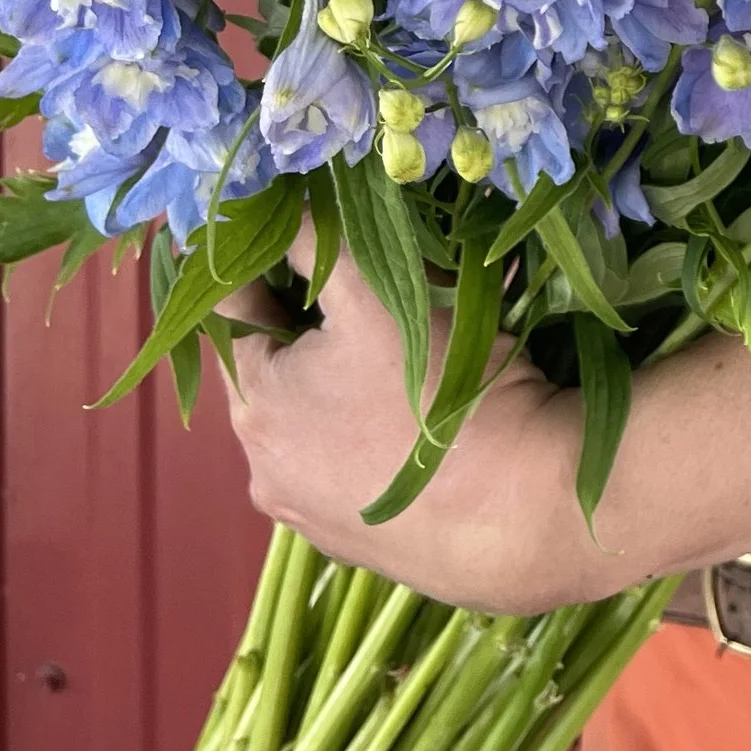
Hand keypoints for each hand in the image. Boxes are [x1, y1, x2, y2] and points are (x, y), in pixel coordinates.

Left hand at [222, 244, 591, 611]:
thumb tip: (282, 208)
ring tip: (409, 355)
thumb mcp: (379, 294)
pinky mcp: (355, 541)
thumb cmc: (441, 393)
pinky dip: (367, 435)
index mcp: (255, 401)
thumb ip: (317, 244)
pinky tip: (419, 421)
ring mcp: (308, 513)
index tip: (299, 225)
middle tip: (372, 289)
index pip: (229, 307)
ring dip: (342, 382)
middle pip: (274, 367)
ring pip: (311, 420)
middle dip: (313, 322)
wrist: (521, 512)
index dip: (262, 259)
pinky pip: (344, 466)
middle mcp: (264, 466)